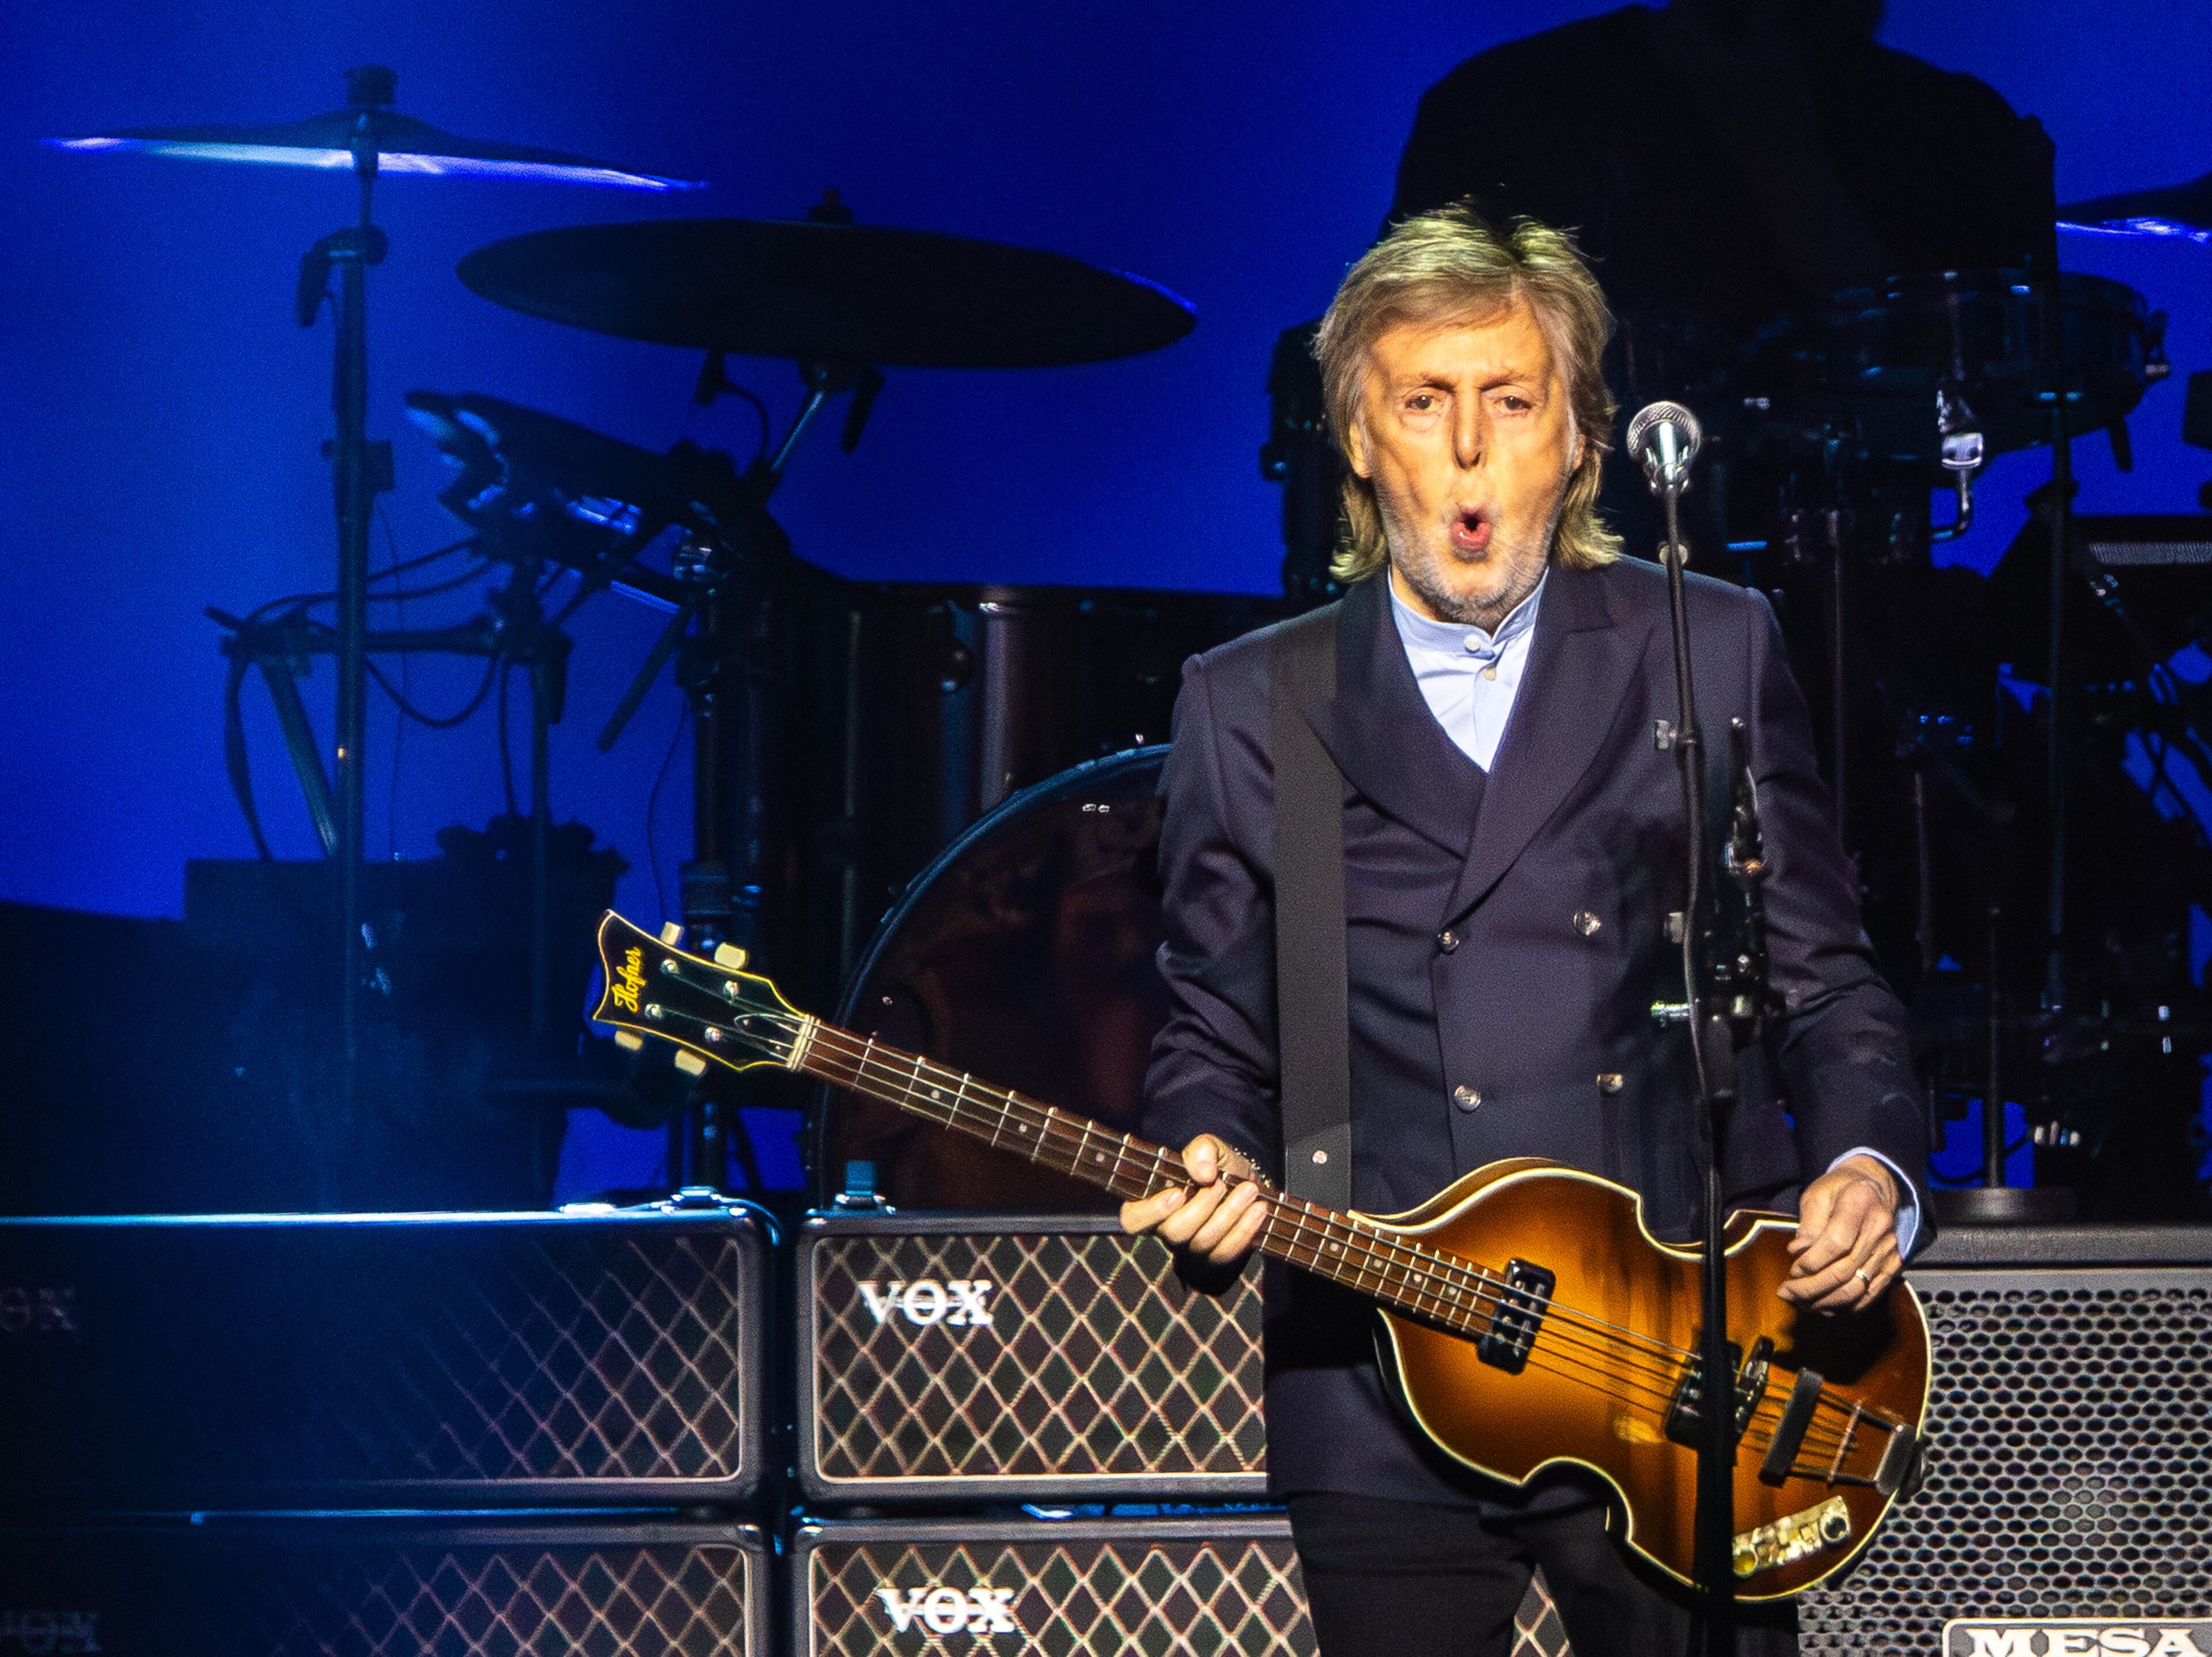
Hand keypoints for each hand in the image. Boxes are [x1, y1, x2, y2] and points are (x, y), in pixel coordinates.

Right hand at [1118, 1134, 1268, 1269]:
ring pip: (1203, 1243)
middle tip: (1220, 1184)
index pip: (1134, 1219)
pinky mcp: (1215, 1259)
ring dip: (1229, 1214)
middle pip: (1175, 1232)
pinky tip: (1259, 1209)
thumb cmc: (1218, 1167)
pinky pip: (1226, 1252)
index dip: (1152, 1211)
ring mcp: (1190, 1249)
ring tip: (1249, 1190)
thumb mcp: (1210, 1148)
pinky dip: (1245, 1229)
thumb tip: (1203, 1172)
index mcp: (1152, 1203)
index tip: (1179, 1193)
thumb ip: (1202, 1150)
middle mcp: (1167, 1230)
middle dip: (1202, 1207)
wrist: (1247, 1185)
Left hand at [1780, 1155, 1901, 1313]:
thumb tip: (1797, 1252)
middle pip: (1846, 1271)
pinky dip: (1847, 1306)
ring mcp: (1890, 1249)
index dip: (1812, 1262)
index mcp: (1860, 1203)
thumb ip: (1808, 1224)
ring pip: (1858, 1288)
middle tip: (1787, 1293)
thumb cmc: (1840, 1189)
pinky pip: (1871, 1294)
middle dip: (1812, 1288)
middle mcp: (1879, 1228)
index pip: (1836, 1243)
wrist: (1874, 1187)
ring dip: (1826, 1302)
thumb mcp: (1817, 1194)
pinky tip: (1825, 1307)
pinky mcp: (1894, 1264)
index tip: (1792, 1271)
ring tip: (1801, 1303)